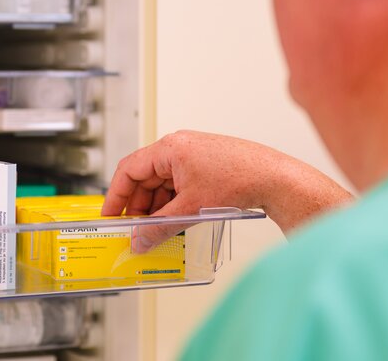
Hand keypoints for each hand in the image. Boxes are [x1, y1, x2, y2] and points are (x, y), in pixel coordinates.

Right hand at [102, 131, 353, 251]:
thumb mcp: (191, 209)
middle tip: (135, 230)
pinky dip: (173, 204)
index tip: (110, 215)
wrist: (277, 178)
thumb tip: (139, 240)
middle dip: (138, 206)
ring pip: (162, 184)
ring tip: (158, 230)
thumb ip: (159, 227)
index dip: (116, 195)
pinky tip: (177, 222)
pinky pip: (179, 185)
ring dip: (157, 207)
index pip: (129, 169)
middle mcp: (179, 147)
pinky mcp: (205, 166)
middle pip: (145, 178)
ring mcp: (193, 156)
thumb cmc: (240, 179)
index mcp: (170, 148)